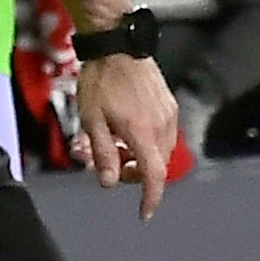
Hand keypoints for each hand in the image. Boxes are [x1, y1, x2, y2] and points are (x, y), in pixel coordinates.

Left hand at [75, 53, 175, 218]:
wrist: (118, 47)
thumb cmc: (101, 81)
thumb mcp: (91, 121)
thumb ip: (102, 153)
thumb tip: (108, 180)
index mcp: (142, 132)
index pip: (153, 175)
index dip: (151, 198)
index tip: (145, 213)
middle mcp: (162, 126)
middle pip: (154, 165)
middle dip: (130, 172)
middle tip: (104, 164)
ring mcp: (168, 115)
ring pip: (158, 151)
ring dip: (136, 156)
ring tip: (110, 144)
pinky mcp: (168, 106)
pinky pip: (161, 135)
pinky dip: (144, 142)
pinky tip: (124, 130)